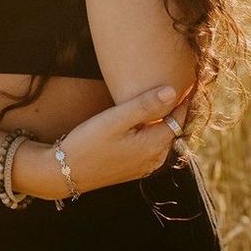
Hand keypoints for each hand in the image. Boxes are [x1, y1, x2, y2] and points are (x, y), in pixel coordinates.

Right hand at [35, 85, 191, 199]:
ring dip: (163, 120)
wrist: (64, 172)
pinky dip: (153, 131)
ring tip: (160, 96)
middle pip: (174, 128)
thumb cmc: (88, 142)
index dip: (184, 98)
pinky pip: (152, 146)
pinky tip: (142, 119)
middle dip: (175, 108)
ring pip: (163, 137)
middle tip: (176, 82)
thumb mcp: (115, 120)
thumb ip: (144, 105)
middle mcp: (155, 159)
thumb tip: (173, 91)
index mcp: (154, 145)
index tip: (186, 79)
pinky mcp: (133, 168)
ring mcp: (144, 166)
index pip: (180, 117)